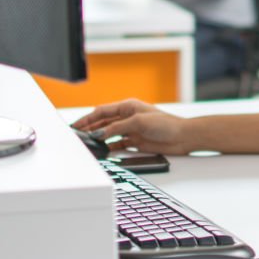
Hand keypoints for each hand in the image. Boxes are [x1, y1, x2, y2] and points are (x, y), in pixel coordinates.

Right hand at [73, 99, 188, 154]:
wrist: (182, 137)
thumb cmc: (166, 123)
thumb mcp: (138, 122)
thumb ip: (117, 128)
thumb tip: (99, 133)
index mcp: (128, 107)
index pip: (102, 111)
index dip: (88, 118)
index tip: (76, 125)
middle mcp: (128, 117)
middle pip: (103, 123)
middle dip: (89, 128)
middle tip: (77, 136)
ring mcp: (131, 129)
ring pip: (108, 133)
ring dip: (98, 138)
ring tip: (86, 144)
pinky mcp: (135, 141)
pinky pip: (117, 144)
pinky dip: (109, 147)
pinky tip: (102, 151)